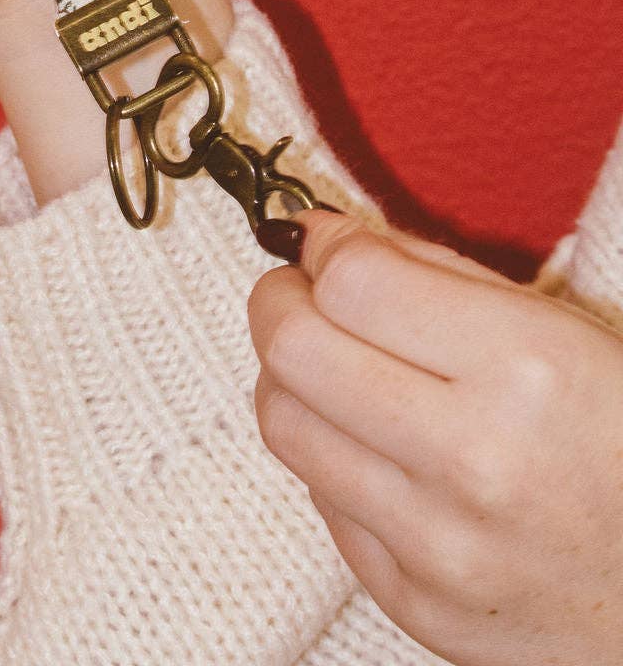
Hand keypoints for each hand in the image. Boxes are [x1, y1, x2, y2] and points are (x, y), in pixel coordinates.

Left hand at [248, 211, 622, 665]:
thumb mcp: (562, 332)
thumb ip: (438, 274)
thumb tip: (325, 239)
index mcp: (525, 370)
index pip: (354, 282)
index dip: (322, 246)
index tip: (321, 242)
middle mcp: (474, 460)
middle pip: (294, 351)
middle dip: (279, 301)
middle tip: (297, 291)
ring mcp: (437, 544)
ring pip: (285, 425)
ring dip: (290, 378)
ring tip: (330, 363)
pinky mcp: (414, 603)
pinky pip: (322, 501)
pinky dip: (332, 457)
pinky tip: (377, 443)